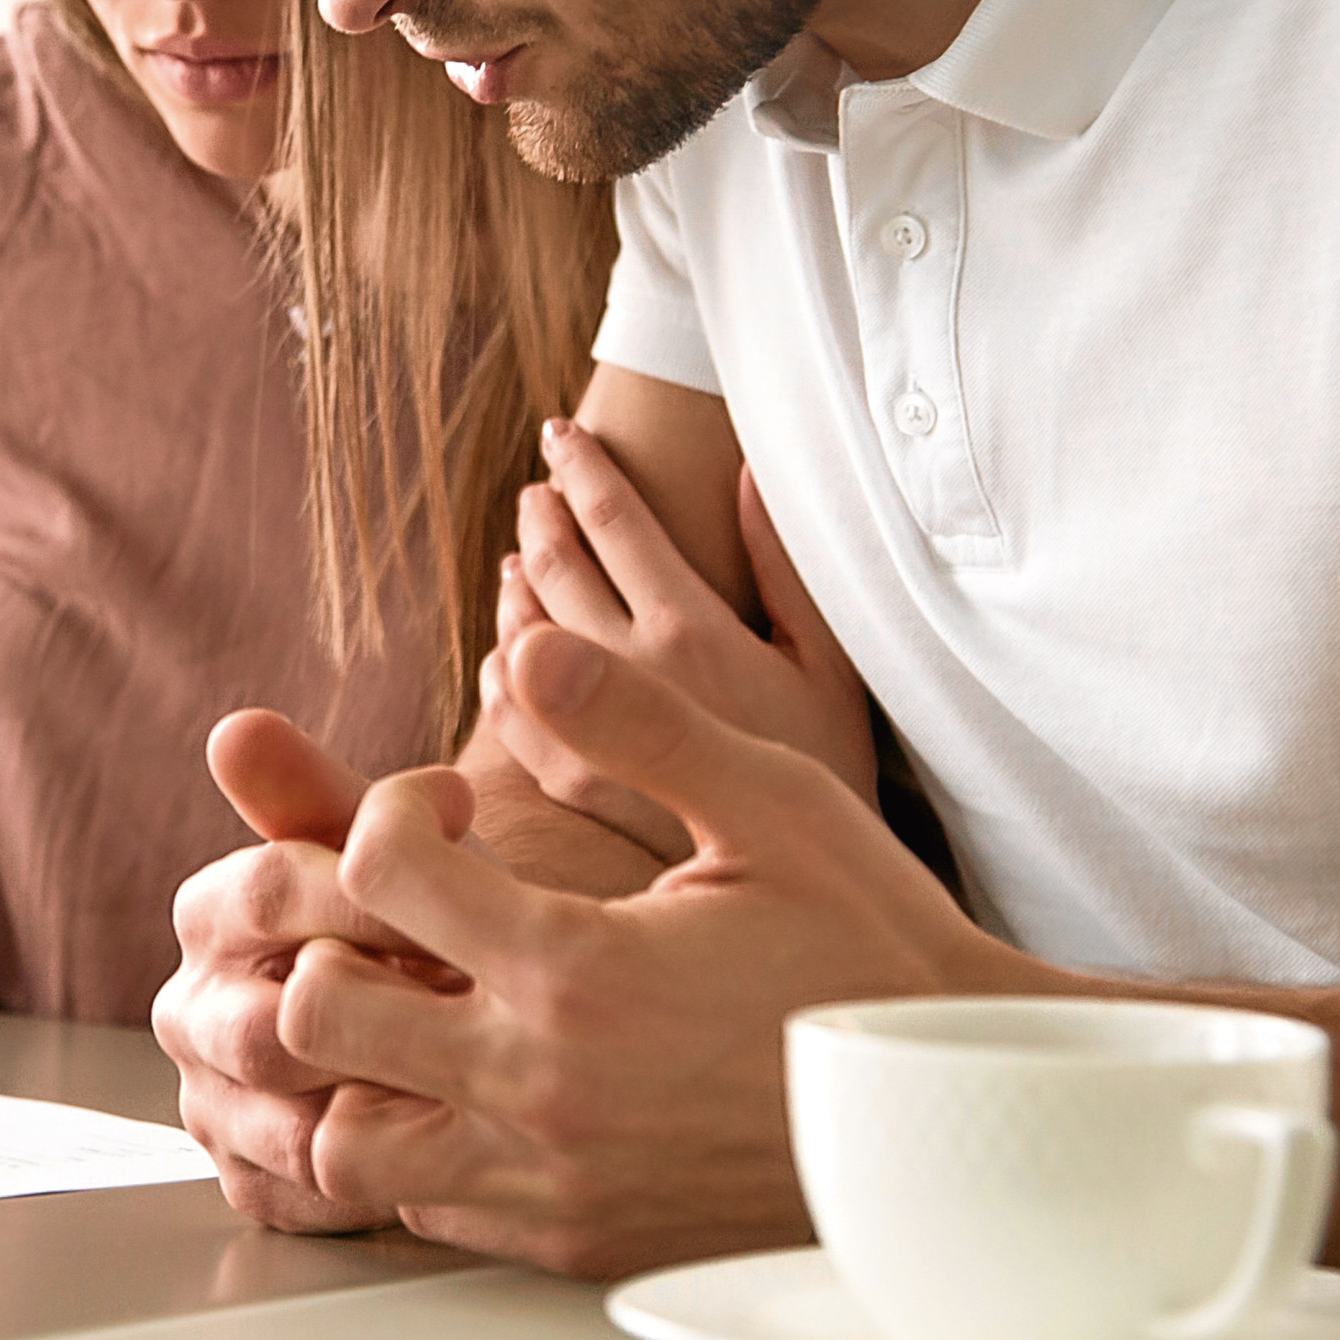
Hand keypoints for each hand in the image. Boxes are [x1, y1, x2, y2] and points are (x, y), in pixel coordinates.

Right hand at [151, 709, 425, 1234]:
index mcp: (213, 911)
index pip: (269, 890)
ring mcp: (215, 1103)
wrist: (474, 1018)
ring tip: (472, 1069)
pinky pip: (304, 1191)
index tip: (469, 867)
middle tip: (478, 997)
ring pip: (287, 1116)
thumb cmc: (435, 923)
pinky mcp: (250, 1181)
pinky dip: (379, 1168)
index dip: (376, 885)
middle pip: (268, 1020)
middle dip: (386, 1013)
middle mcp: (193, 1009)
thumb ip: (323, 792)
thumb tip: (235, 729)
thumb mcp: (396, 850)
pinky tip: (447, 1135)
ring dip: (386, 1096)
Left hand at [283, 624, 1061, 1276]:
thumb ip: (637, 724)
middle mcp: (542, 1088)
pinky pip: (422, 1207)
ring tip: (422, 999)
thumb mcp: (771, 803)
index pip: (379, 870)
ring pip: (345, 1140)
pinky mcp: (573, 1239)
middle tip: (401, 911)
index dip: (391, 811)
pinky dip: (416, 1140)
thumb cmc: (868, 945)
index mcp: (578, 969)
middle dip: (332, 937)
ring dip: (355, 1061)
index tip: (447, 813)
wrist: (961, 1107)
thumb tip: (529, 647)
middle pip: (319, 1013)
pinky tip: (475, 1077)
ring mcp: (551, 1180)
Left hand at [491, 420, 880, 860]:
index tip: (560, 434)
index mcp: (692, 632)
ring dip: (517, 583)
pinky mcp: (572, 792)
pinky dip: (501, 668)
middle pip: (555, 567)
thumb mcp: (828, 666)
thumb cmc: (838, 776)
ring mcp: (589, 738)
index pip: (614, 522)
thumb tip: (746, 475)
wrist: (814, 905)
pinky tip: (508, 651)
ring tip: (522, 555)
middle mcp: (628, 678)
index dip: (582, 467)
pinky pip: (508, 714)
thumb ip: (782, 567)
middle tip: (538, 492)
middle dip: (542, 515)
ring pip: (519, 634)